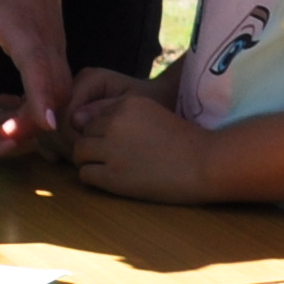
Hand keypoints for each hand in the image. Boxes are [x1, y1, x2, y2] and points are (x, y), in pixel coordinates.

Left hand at [0, 0, 84, 147]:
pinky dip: (37, 102)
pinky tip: (6, 108)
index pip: (44, 78)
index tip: (39, 133)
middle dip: (33, 128)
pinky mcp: (53, 45)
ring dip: (34, 118)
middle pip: (56, 98)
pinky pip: (53, 82)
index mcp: (24, 31)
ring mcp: (55, 44)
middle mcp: (47, 43)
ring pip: (58, 93)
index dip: (43, 109)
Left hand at [61, 73, 223, 203]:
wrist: (206, 165)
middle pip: (83, 132)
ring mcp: (112, 150)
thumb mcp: (152, 114)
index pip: (93, 114)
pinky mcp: (113, 176)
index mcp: (127, 103)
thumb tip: (76, 121)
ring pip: (79, 152)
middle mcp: (115, 123)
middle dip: (93, 144)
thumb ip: (120, 115)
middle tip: (111, 157)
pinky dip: (93, 178)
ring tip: (109, 168)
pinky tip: (112, 179)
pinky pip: (85, 174)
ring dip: (89, 161)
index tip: (114, 141)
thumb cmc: (185, 142)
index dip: (100, 129)